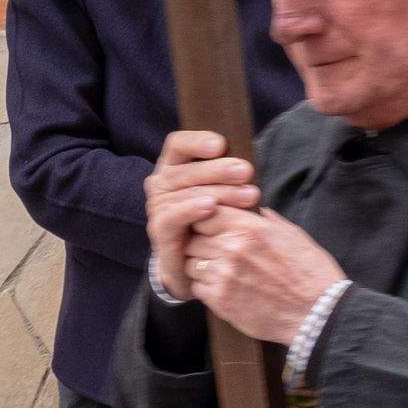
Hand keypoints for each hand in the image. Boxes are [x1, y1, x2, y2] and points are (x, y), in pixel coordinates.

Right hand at [145, 130, 259, 299]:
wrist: (198, 266)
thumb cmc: (217, 222)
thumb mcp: (227, 194)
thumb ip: (232, 176)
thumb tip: (250, 161)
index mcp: (175, 167)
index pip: (178, 144)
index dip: (196, 141)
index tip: (221, 143)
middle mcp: (162, 184)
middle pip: (184, 169)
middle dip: (217, 169)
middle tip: (246, 171)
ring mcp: (157, 207)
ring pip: (182, 192)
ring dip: (216, 191)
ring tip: (247, 194)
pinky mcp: (159, 231)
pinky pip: (171, 216)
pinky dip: (190, 209)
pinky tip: (211, 207)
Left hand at [184, 206, 346, 344]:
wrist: (318, 313)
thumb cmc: (311, 273)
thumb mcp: (294, 236)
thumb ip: (268, 220)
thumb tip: (256, 209)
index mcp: (251, 228)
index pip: (205, 213)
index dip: (207, 221)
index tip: (214, 229)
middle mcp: (233, 249)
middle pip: (194, 239)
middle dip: (202, 245)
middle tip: (215, 253)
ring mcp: (225, 276)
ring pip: (191, 264)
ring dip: (201, 267)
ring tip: (220, 272)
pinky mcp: (221, 301)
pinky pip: (196, 288)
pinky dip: (205, 288)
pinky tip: (223, 289)